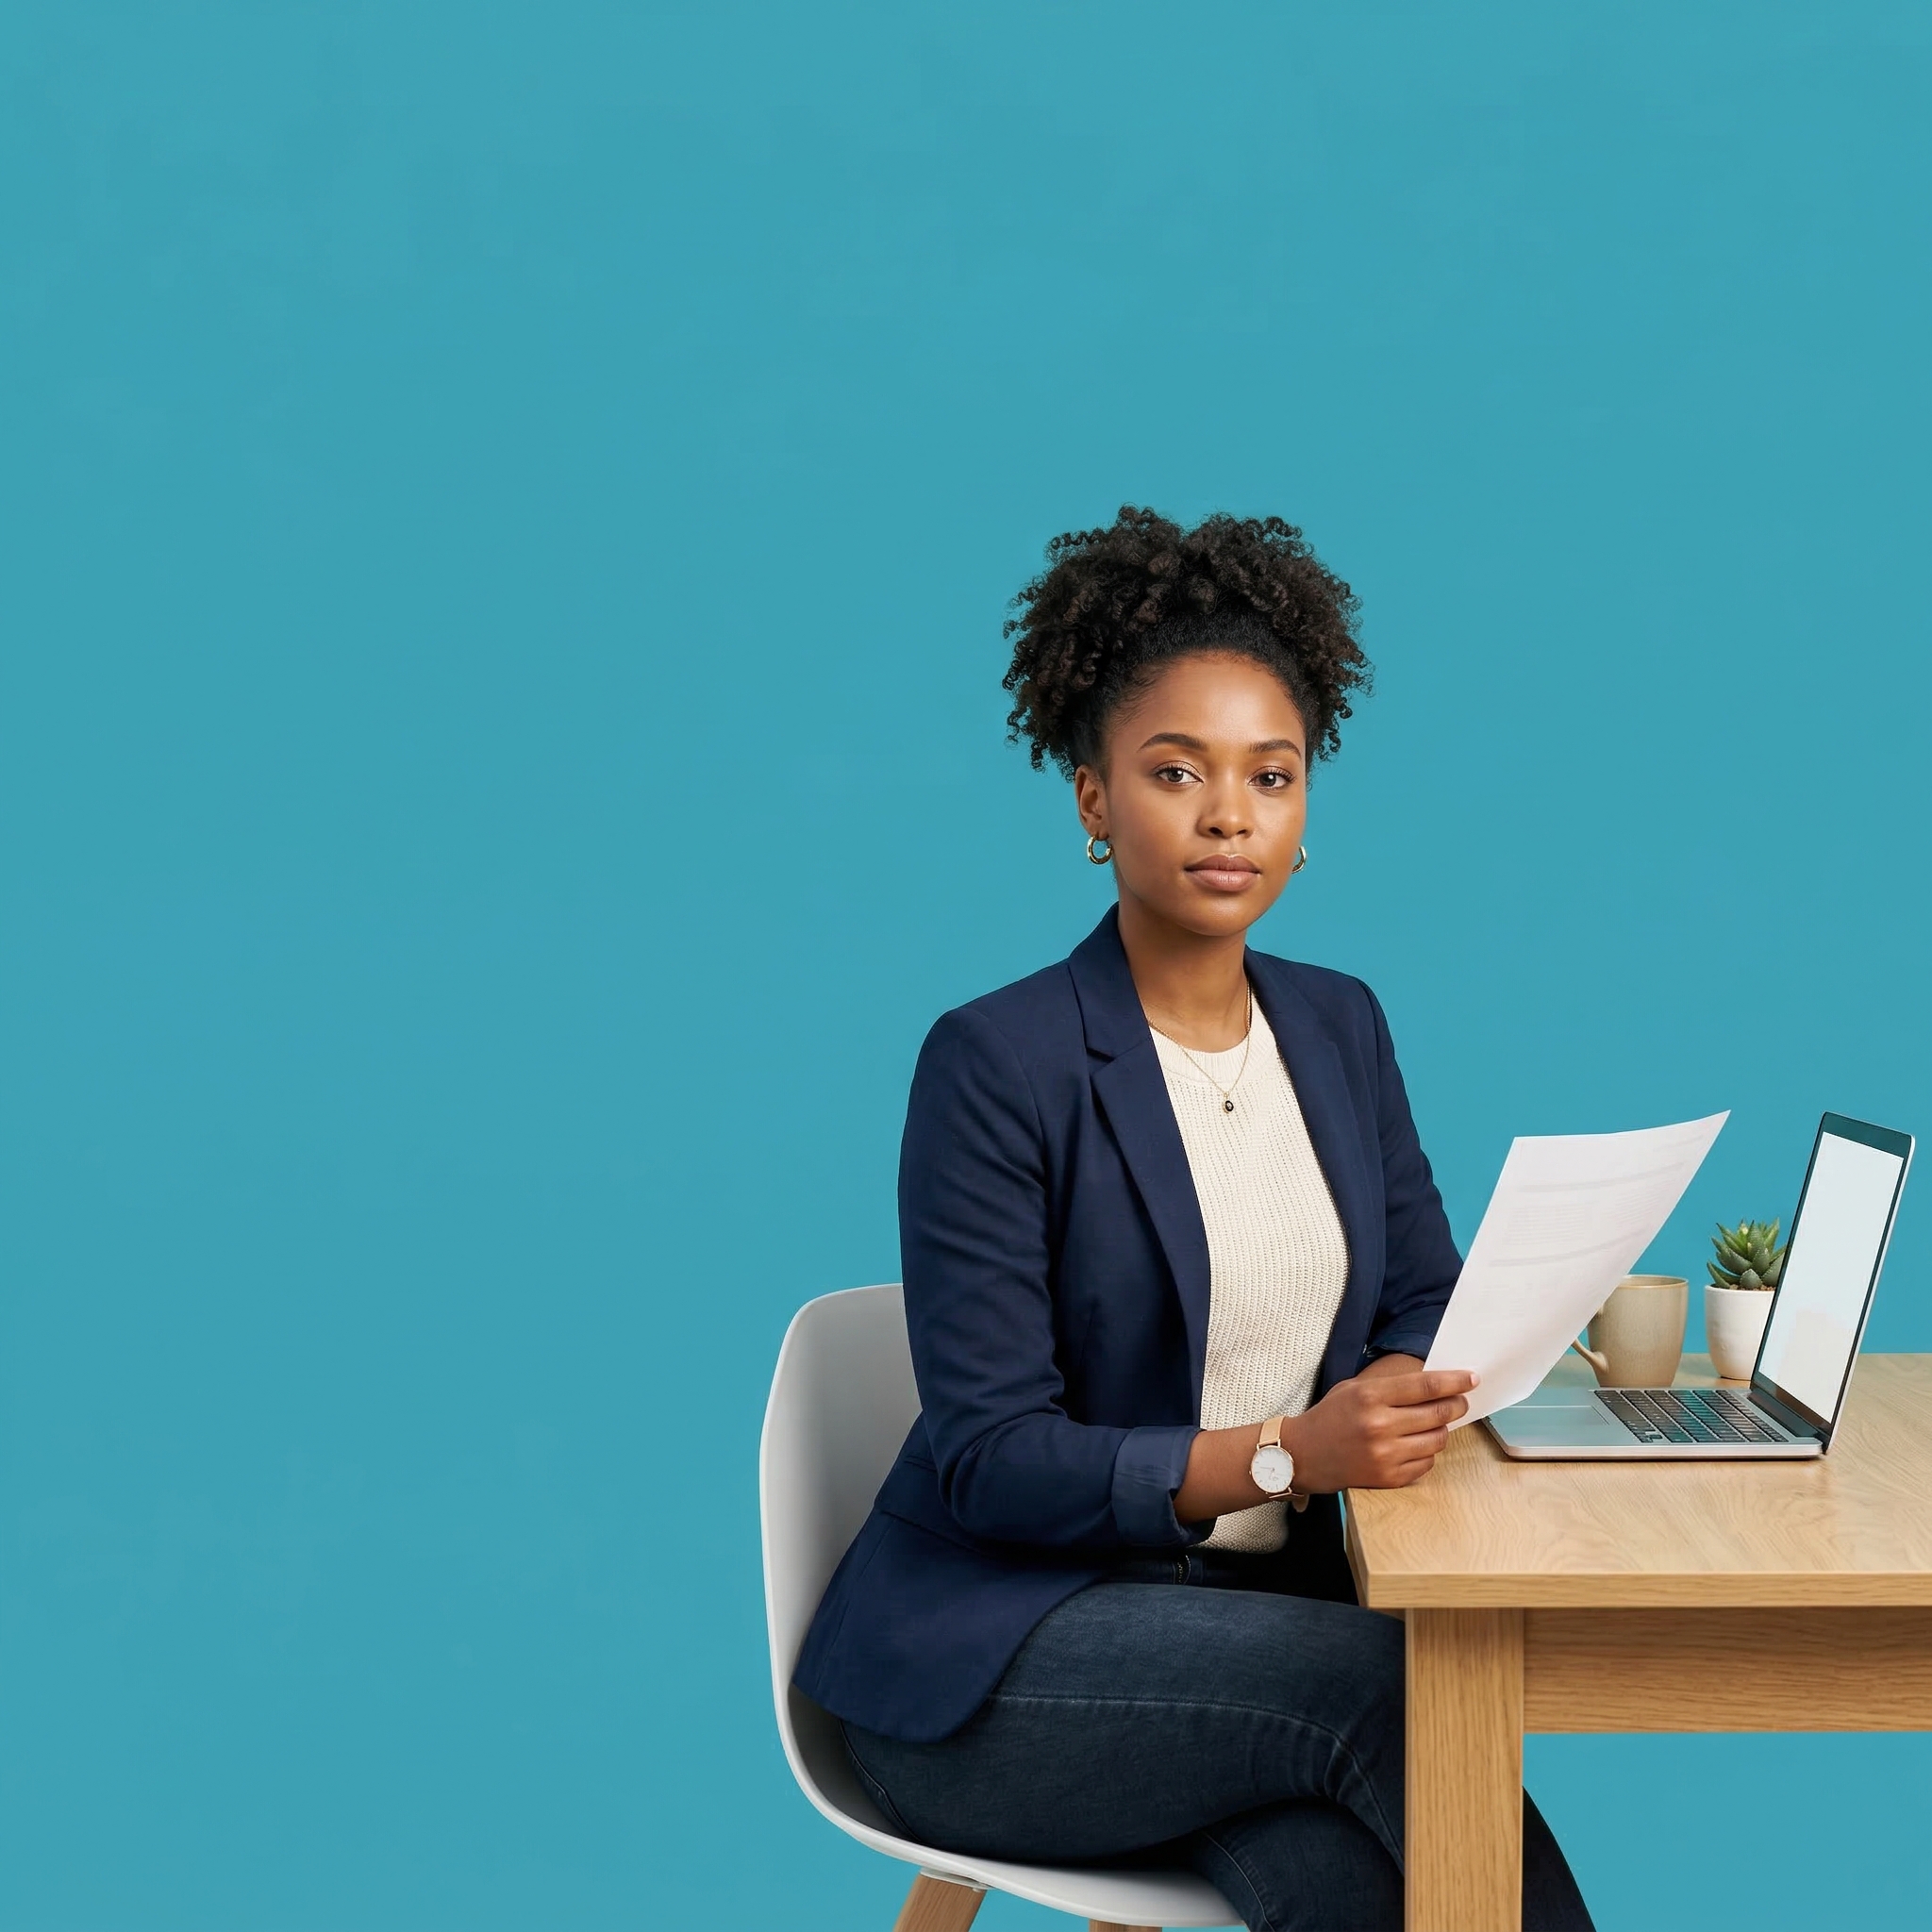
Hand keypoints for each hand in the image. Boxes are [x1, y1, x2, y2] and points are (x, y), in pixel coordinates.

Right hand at [1278, 1364, 1476, 1491]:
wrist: (1304, 1454)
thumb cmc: (1331, 1416)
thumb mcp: (1355, 1389)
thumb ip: (1392, 1387)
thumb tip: (1435, 1384)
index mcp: (1370, 1397)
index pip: (1425, 1387)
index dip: (1455, 1382)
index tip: (1472, 1378)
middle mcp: (1379, 1426)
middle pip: (1438, 1413)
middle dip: (1457, 1405)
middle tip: (1460, 1401)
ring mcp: (1385, 1455)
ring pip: (1437, 1440)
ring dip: (1442, 1430)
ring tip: (1434, 1424)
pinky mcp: (1388, 1478)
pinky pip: (1427, 1464)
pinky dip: (1428, 1453)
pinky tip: (1416, 1445)